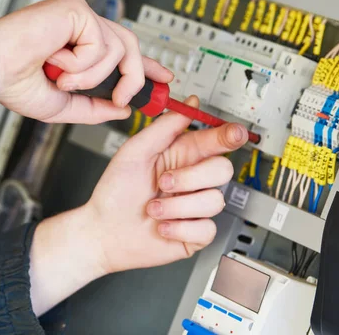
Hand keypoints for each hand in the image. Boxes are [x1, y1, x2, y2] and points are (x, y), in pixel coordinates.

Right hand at [0, 0, 172, 123]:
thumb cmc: (14, 82)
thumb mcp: (64, 105)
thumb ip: (95, 108)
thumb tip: (123, 109)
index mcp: (79, 44)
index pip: (123, 49)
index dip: (146, 64)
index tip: (164, 77)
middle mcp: (82, 26)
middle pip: (130, 45)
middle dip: (135, 76)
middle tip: (124, 98)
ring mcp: (80, 15)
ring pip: (118, 50)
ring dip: (92, 76)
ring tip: (62, 79)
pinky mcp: (77, 10)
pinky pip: (100, 45)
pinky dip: (80, 64)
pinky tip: (55, 60)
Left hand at [87, 96, 246, 271]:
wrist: (103, 231)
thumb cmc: (115, 192)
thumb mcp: (135, 151)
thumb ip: (165, 126)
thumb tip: (190, 103)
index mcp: (182, 156)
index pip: (215, 142)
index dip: (228, 136)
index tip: (234, 134)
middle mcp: (192, 181)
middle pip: (222, 169)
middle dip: (191, 177)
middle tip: (163, 183)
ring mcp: (195, 208)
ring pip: (214, 201)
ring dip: (177, 206)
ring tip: (153, 209)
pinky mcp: (195, 234)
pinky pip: (207, 229)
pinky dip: (180, 228)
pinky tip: (162, 227)